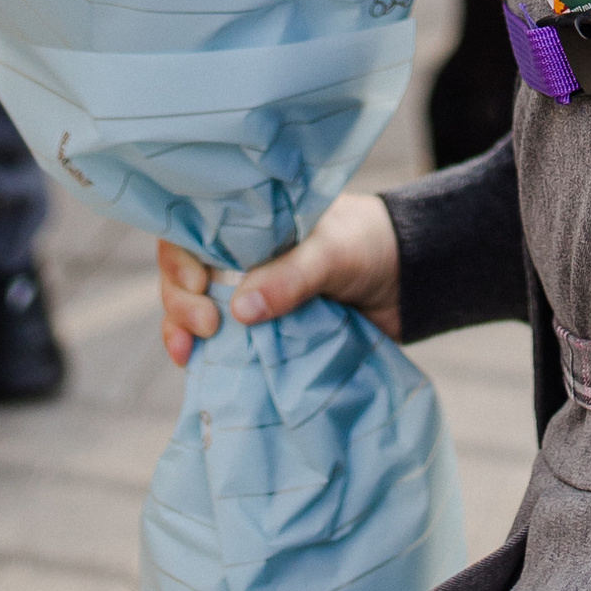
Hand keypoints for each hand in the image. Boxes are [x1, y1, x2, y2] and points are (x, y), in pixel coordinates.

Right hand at [156, 190, 402, 368]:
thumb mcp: (333, 251)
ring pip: (197, 311)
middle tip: (206, 326)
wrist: (410, 281)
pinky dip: (208, 356)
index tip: (198, 284)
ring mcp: (250, 296)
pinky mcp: (265, 332)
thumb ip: (292, 276)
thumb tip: (240, 310)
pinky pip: (224, 344)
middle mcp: (240, 258)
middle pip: (186, 276)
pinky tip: (198, 369)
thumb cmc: (369, 244)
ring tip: (188, 354)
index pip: (192, 231)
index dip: (180, 258)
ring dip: (181, 331)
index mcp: (250, 222)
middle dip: (180, 302)